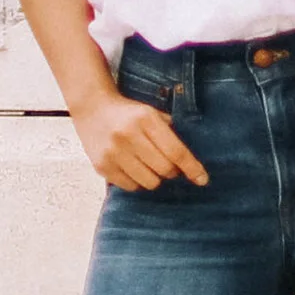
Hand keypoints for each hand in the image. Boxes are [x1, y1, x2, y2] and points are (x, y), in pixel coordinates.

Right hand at [73, 89, 208, 191]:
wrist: (92, 108)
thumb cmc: (128, 113)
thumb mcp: (152, 113)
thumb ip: (170, 133)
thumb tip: (190, 163)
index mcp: (145, 119)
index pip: (175, 151)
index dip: (192, 168)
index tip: (202, 179)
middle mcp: (128, 135)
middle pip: (164, 169)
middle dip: (172, 171)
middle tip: (169, 165)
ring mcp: (113, 152)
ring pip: (149, 182)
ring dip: (155, 178)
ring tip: (149, 166)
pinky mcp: (102, 166)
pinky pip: (131, 187)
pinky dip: (138, 182)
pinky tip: (134, 168)